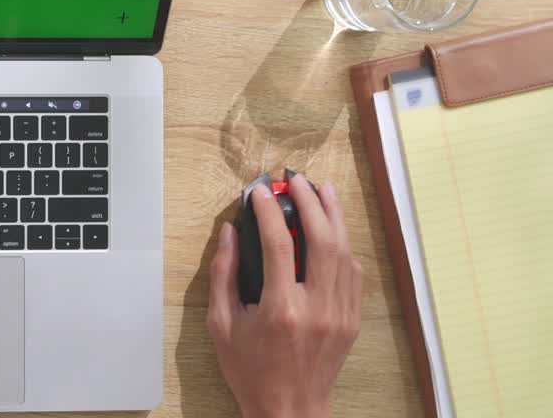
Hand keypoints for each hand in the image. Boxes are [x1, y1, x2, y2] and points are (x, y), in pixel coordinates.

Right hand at [206, 174, 362, 417]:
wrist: (289, 411)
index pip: (278, 244)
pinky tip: (333, 229)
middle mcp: (316, 308)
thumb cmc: (250, 371)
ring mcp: (339, 315)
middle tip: (296, 181)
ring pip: (345, 252)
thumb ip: (224, 274)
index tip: (259, 191)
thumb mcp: (221, 323)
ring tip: (322, 190)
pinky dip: (343, 245)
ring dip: (334, 216)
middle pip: (322, 239)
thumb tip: (231, 232)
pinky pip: (353, 274)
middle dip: (310, 202)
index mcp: (280, 310)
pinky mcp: (351, 321)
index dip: (268, 210)